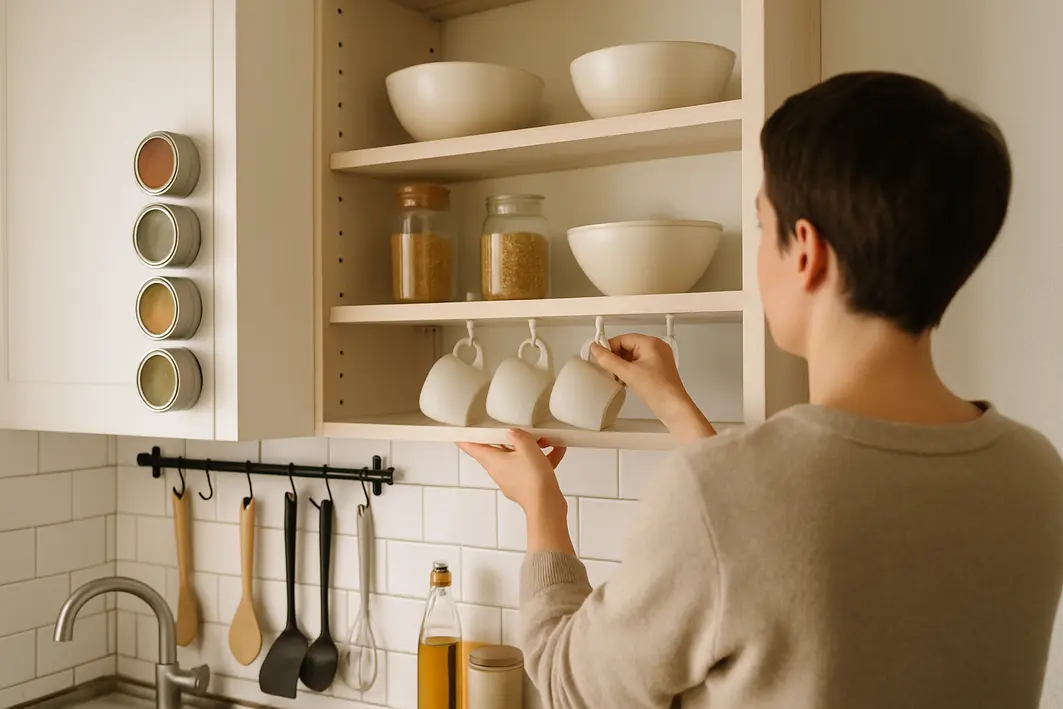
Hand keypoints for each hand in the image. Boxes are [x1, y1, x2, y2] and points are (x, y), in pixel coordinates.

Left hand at [458, 430, 566, 513]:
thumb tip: (513, 432)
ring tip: (545, 439)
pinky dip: (542, 458)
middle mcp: (500, 471)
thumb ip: (519, 436)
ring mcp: (513, 478)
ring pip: (518, 457)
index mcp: (493, 461)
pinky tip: (557, 450)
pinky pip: (531, 467)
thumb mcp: (527, 448)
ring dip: (530, 447)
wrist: (547, 506)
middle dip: (508, 437)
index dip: (464, 439)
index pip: (472, 447)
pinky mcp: (526, 484)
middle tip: (514, 427)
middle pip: (497, 449)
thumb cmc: (533, 481)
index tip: (457, 433)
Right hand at [591, 334, 715, 443]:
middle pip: (627, 347)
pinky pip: (638, 365)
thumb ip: (609, 360)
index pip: (623, 338)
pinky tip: (625, 381)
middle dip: (615, 358)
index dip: (609, 347)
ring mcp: (657, 359)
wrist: (673, 407)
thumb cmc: (660, 390)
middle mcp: (656, 348)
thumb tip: (596, 350)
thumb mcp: (628, 373)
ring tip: (617, 377)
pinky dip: (629, 371)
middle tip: (607, 369)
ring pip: (632, 357)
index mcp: (651, 343)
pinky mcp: (657, 370)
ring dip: (621, 366)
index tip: (599, 356)